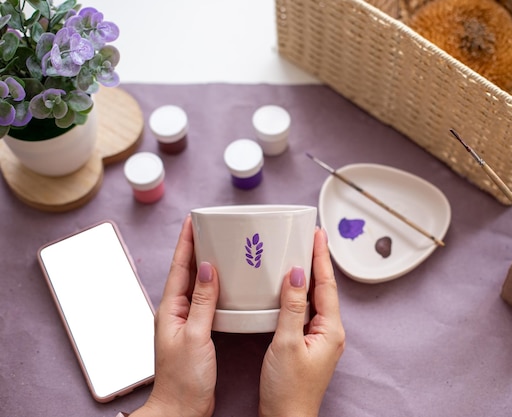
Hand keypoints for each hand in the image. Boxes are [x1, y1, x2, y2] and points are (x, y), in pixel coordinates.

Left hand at [131, 216, 219, 416]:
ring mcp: (187, 322)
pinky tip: (227, 284)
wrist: (181, 409)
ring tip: (219, 247)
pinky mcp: (198, 331)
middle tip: (209, 227)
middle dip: (196, 247)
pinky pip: (206, 300)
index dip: (185, 242)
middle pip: (187, 271)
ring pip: (197, 284)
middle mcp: (176, 312)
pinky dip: (215, 286)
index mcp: (170, 309)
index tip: (192, 220)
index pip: (179, 267)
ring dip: (206, 264)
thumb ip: (202, 302)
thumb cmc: (183, 379)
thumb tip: (208, 269)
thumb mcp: (195, 336)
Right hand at [259, 228, 345, 416]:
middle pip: (324, 289)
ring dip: (309, 276)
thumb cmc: (288, 389)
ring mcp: (320, 339)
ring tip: (302, 254)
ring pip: (316, 299)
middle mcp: (330, 332)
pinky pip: (306, 311)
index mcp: (330, 330)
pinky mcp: (308, 344)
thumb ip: (292, 307)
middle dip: (318, 262)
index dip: (322, 257)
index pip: (327, 284)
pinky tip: (290, 288)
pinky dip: (300, 295)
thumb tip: (297, 275)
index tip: (318, 234)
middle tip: (310, 237)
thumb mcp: (286, 343)